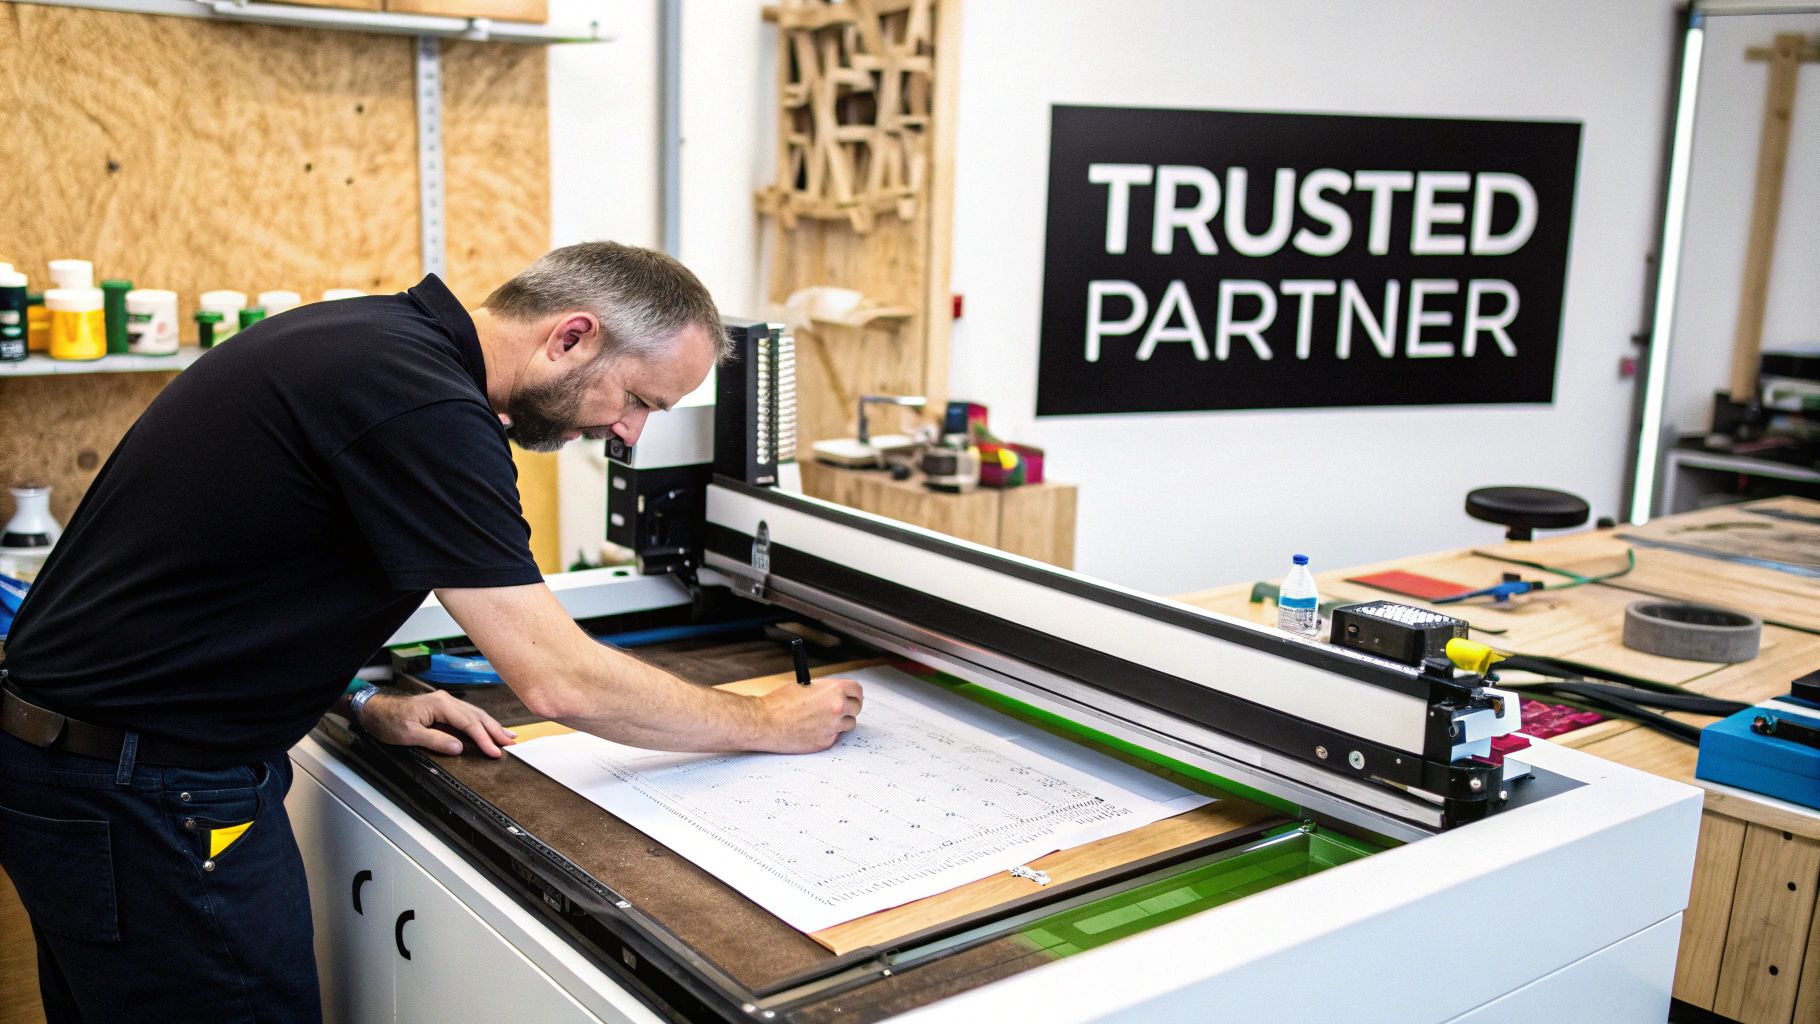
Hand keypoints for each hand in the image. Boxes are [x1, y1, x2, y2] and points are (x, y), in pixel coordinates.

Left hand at [359, 689, 517, 757]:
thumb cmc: (389, 721)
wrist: (375, 710)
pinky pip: (468, 714)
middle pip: (477, 716)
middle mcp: (446, 701)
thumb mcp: (409, 735)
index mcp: (440, 705)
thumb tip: (459, 747)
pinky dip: (481, 722)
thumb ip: (435, 740)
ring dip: (492, 726)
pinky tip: (488, 727)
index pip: (468, 723)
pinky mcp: (444, 707)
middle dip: (495, 730)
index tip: (494, 750)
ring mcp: (446, 702)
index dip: (484, 738)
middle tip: (511, 743)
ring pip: (475, 714)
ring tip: (508, 736)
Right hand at [755, 677, 862, 752]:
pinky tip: (811, 731)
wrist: (765, 722)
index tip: (852, 697)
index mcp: (834, 690)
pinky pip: (834, 737)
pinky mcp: (826, 742)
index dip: (854, 694)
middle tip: (838, 710)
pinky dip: (826, 734)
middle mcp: (838, 708)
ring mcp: (833, 726)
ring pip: (848, 725)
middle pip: (856, 709)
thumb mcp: (805, 687)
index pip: (858, 691)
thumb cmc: (779, 703)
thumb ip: (825, 691)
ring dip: (839, 723)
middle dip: (849, 709)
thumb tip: (835, 695)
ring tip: (821, 721)